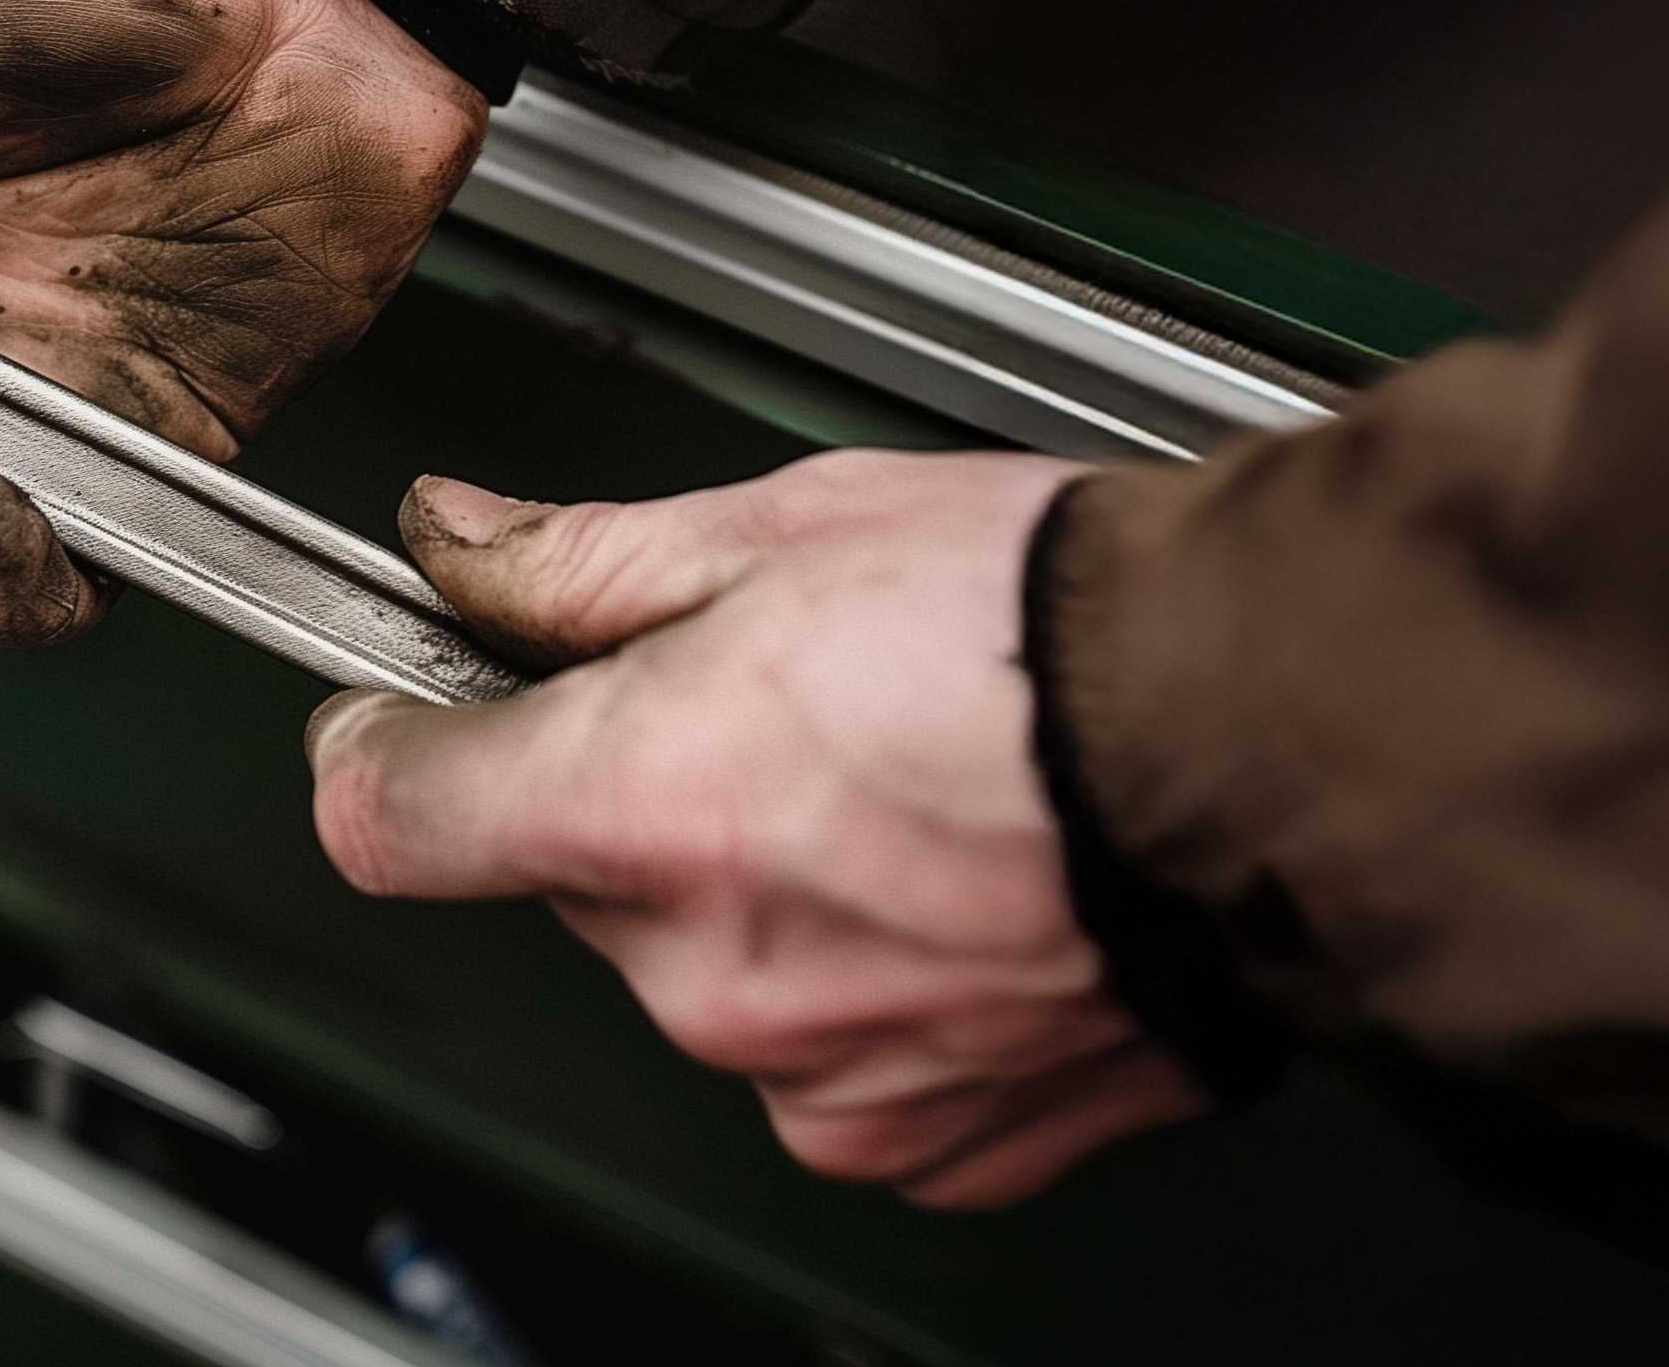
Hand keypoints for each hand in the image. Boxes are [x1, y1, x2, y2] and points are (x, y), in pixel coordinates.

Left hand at [308, 452, 1203, 1206]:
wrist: (1288, 744)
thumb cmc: (1062, 625)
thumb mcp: (785, 525)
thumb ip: (581, 561)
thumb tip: (458, 546)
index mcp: (645, 805)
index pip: (392, 819)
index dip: (380, 749)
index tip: (392, 717)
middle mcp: (712, 971)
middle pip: (582, 885)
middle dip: (642, 801)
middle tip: (779, 713)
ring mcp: (821, 1075)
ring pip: (713, 971)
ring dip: (766, 894)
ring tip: (904, 791)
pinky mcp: (928, 1142)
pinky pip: (835, 1061)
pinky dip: (873, 985)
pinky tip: (961, 889)